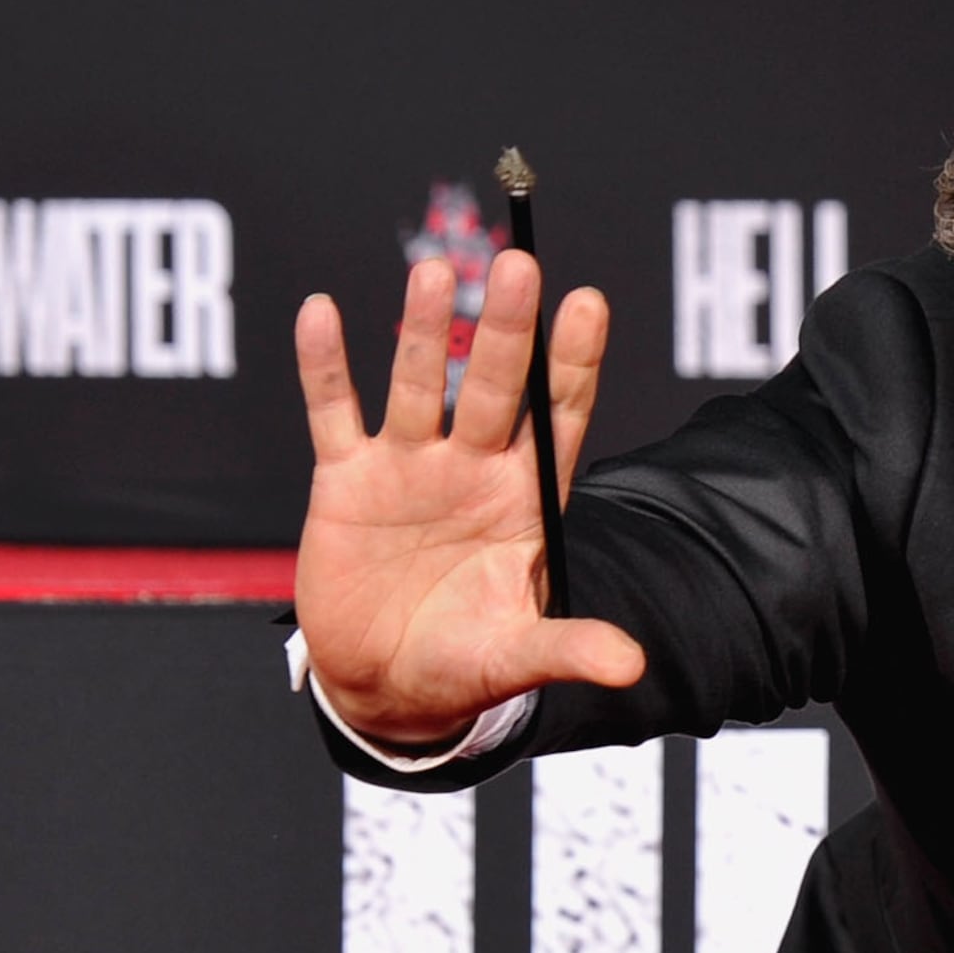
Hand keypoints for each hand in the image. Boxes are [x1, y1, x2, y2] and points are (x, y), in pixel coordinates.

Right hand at [292, 251, 647, 746]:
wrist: (385, 688)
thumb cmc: (463, 666)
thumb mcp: (516, 659)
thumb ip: (569, 649)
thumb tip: (632, 666)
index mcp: (524, 501)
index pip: (559, 419)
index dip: (573, 364)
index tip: (589, 304)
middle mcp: (471, 469)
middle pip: (495, 388)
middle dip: (506, 330)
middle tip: (518, 264)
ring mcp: (408, 468)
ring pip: (419, 384)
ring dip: (424, 331)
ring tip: (435, 272)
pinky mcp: (344, 482)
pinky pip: (332, 413)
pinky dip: (325, 366)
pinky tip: (321, 313)